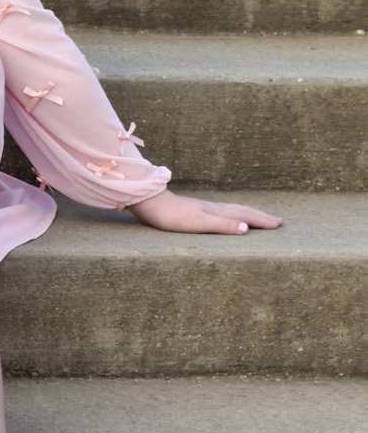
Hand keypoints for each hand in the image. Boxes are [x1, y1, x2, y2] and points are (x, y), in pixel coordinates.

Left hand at [129, 188, 281, 235]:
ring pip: (235, 210)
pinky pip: (225, 211)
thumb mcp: (200, 223)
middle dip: (261, 216)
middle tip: (278, 220)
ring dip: (250, 213)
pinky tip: (229, 216)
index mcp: (219, 212)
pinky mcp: (198, 210)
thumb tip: (247, 228)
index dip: (263, 221)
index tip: (279, 224)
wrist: (152, 203)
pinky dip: (235, 214)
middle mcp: (216, 208)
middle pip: (244, 211)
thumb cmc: (174, 216)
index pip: (246, 216)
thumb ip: (223, 225)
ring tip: (260, 216)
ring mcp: (207, 208)